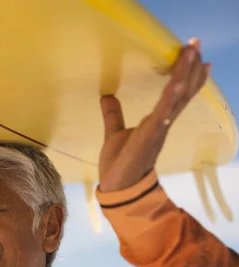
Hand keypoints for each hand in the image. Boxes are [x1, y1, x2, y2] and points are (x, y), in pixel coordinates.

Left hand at [98, 38, 210, 191]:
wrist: (117, 188)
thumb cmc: (120, 164)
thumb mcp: (114, 133)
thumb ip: (113, 115)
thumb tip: (106, 95)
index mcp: (156, 121)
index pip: (176, 93)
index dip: (186, 75)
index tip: (194, 55)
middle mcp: (162, 123)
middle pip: (182, 91)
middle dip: (190, 67)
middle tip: (196, 42)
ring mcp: (158, 130)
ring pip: (176, 98)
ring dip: (184, 75)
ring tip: (192, 54)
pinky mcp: (149, 137)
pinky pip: (162, 116)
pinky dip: (169, 100)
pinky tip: (176, 84)